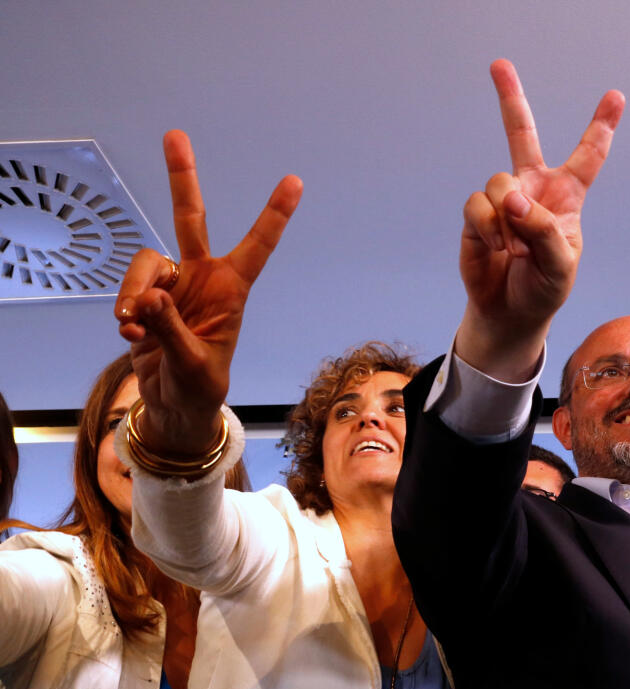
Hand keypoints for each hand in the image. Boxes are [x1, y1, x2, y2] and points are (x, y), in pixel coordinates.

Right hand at [115, 130, 301, 454]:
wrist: (175, 403)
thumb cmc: (199, 385)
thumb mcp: (192, 364)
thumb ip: (170, 330)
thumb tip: (147, 298)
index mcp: (232, 289)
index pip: (258, 246)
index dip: (274, 214)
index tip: (294, 181)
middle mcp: (203, 278)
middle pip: (189, 217)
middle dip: (182, 177)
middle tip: (175, 134)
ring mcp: (172, 284)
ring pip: (146, 263)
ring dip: (135, 291)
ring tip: (134, 325)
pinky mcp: (145, 296)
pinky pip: (130, 287)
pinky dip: (126, 308)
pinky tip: (130, 332)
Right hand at [456, 59, 624, 378]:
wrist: (509, 313)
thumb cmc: (544, 288)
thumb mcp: (560, 265)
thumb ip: (542, 229)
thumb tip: (510, 199)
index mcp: (566, 198)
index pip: (588, 157)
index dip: (601, 126)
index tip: (616, 96)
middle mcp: (533, 190)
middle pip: (521, 135)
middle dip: (509, 98)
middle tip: (499, 63)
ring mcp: (502, 200)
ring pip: (499, 182)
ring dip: (506, 217)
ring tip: (511, 246)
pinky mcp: (477, 215)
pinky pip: (477, 204)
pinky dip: (486, 227)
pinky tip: (495, 247)